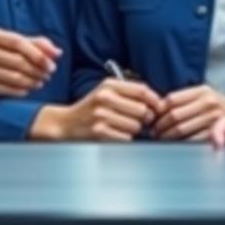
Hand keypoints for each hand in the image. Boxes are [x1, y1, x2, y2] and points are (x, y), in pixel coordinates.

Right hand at [0, 27, 60, 96]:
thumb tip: (58, 53)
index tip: (53, 64)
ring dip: (32, 81)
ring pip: (14, 77)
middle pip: (17, 61)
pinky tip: (29, 89)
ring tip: (41, 82)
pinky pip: (7, 89)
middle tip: (49, 74)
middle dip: (38, 69)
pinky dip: (21, 90)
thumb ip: (36, 44)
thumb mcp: (13, 43)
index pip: (18, 42)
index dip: (38, 54)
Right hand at [31, 78, 162, 140]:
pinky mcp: (100, 132)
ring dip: (134, 130)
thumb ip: (130, 93)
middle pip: (142, 110)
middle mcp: (105, 98)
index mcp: (109, 85)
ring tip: (122, 126)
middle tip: (139, 120)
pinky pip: (127, 138)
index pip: (142, 90)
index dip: (155, 100)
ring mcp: (101, 115)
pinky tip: (116, 134)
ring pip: (136, 126)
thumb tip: (156, 102)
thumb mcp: (106, 92)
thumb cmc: (91, 108)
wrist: (66, 124)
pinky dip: (125, 139)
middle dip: (144, 118)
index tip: (157, 107)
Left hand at [152, 85, 224, 140]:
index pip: (172, 100)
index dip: (158, 111)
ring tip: (161, 139)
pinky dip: (180, 144)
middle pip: (174, 115)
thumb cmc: (216, 106)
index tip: (152, 118)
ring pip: (180, 129)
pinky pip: (191, 140)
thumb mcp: (202, 95)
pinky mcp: (216, 134)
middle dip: (160, 126)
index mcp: (202, 91)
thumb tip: (156, 110)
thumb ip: (183, 100)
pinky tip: (175, 144)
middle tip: (154, 132)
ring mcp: (213, 119)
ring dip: (167, 136)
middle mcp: (209, 103)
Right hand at [210, 118, 224, 176]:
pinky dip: (218, 156)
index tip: (217, 148)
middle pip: (217, 131)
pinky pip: (221, 148)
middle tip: (213, 160)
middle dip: (211, 144)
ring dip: (214, 151)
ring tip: (216, 165)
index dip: (217, 134)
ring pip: (216, 140)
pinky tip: (220, 166)